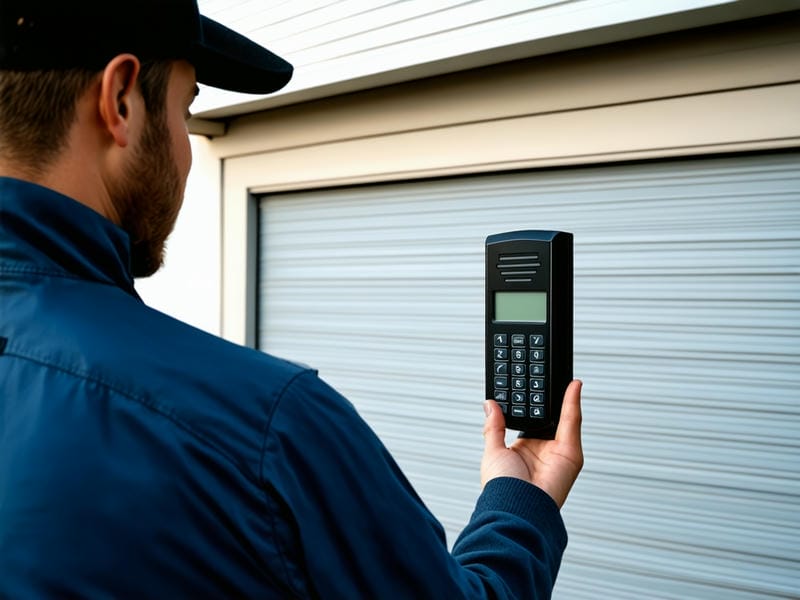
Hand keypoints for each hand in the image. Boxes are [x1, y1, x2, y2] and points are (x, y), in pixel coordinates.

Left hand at [481, 380, 583, 507]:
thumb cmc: (502, 488)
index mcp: (523, 451)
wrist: (515, 505)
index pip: (531, 421)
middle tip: (549, 376)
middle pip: (551, 418)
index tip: (530, 386)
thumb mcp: (492, 450)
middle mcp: (542, 451)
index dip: (532, 405)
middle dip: (551, 398)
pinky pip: (572, 423)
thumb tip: (490, 405)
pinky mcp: (571, 453)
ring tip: (562, 375)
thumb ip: (494, 426)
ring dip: (565, 396)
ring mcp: (558, 452)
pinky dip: (573, 403)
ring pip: (564, 418)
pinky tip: (572, 386)